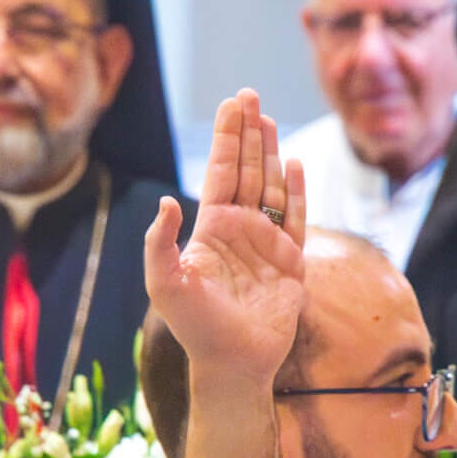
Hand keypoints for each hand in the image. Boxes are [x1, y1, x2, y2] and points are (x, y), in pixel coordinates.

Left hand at [145, 89, 306, 388]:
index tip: (232, 104)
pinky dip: (295, 191)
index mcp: (211, 229)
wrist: (233, 363)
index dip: (227, 137)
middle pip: (245, 169)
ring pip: (270, 187)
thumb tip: (169, 201)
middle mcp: (239, 230)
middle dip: (248, 132)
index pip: (220, 171)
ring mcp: (267, 243)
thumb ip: (161, 242)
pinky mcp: (291, 262)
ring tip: (270, 119)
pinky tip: (294, 164)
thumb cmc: (195, 327)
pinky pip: (295, 218)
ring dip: (270, 152)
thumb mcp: (165, 284)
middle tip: (250, 94)